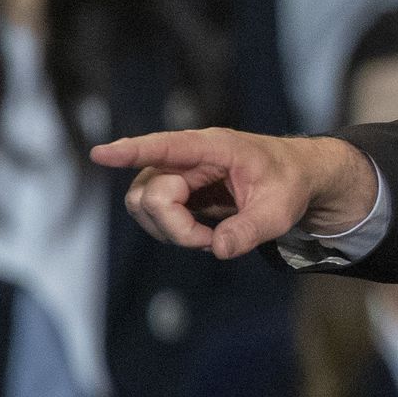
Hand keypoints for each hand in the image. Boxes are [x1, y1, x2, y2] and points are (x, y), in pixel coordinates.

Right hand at [90, 128, 376, 259]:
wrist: (297, 177)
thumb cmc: (289, 184)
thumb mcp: (281, 209)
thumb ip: (251, 229)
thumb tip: (220, 248)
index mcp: (215, 147)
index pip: (168, 147)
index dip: (132, 151)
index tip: (100, 154)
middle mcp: (188, 157)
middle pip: (149, 194)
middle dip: (173, 226)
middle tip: (210, 240)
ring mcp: (177, 173)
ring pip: (144, 206)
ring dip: (171, 230)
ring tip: (212, 235)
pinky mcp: (174, 189)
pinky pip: (154, 215)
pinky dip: (174, 231)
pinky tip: (204, 233)